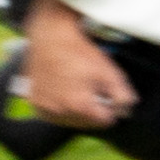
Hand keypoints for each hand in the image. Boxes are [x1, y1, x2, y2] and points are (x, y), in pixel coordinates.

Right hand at [21, 7, 133, 127]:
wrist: (51, 37)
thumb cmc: (80, 53)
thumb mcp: (109, 71)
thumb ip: (122, 96)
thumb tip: (125, 112)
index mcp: (79, 105)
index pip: (104, 121)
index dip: (110, 108)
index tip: (107, 96)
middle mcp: (59, 110)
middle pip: (87, 123)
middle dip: (93, 111)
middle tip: (92, 90)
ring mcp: (45, 107)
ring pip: (69, 121)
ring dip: (76, 112)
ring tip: (77, 90)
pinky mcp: (34, 102)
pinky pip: (52, 114)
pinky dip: (59, 108)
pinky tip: (63, 92)